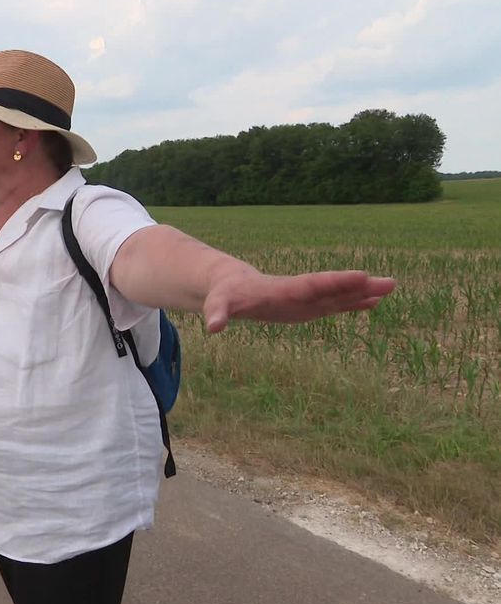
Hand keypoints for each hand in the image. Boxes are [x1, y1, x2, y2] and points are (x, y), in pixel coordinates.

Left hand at [203, 270, 396, 333]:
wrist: (230, 286)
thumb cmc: (224, 296)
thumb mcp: (217, 304)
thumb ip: (217, 313)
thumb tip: (212, 327)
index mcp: (280, 290)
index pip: (311, 285)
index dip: (335, 282)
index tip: (360, 276)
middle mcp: (298, 292)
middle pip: (332, 289)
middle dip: (359, 286)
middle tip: (390, 282)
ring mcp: (304, 300)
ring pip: (337, 296)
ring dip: (363, 294)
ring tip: (391, 288)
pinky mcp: (306, 307)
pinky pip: (333, 305)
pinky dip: (352, 304)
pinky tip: (373, 303)